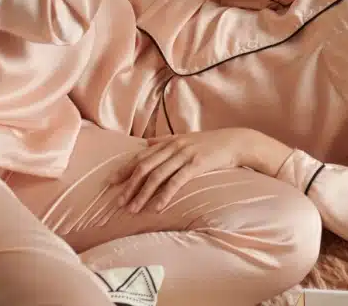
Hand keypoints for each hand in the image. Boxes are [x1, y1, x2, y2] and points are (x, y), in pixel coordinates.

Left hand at [110, 129, 287, 212]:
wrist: (236, 141)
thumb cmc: (211, 142)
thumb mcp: (186, 138)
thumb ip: (165, 141)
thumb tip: (146, 144)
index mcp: (169, 141)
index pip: (141, 157)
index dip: (124, 170)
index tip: (110, 183)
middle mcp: (173, 147)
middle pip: (144, 167)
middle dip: (129, 186)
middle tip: (117, 202)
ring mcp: (185, 155)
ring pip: (157, 176)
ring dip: (142, 194)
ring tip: (133, 209)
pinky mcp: (197, 164)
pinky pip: (176, 181)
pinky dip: (164, 195)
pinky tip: (156, 207)